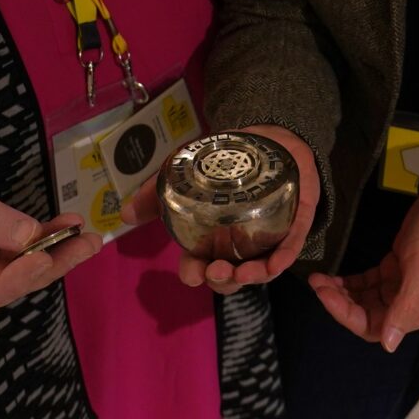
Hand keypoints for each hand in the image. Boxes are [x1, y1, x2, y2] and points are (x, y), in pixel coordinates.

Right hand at [0, 144, 97, 314]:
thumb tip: (30, 236)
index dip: (13, 281)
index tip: (43, 258)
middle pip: (5, 285)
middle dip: (47, 266)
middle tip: (86, 246)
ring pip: (16, 268)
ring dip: (52, 252)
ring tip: (85, 235)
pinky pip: (14, 247)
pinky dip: (39, 236)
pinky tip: (65, 224)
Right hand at [120, 123, 321, 295]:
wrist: (266, 137)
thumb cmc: (225, 163)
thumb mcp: (186, 175)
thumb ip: (156, 193)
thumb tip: (125, 214)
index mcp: (210, 238)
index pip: (199, 264)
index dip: (194, 274)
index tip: (190, 275)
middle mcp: (238, 244)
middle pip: (228, 276)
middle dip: (221, 281)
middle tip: (215, 272)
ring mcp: (266, 238)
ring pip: (259, 269)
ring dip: (250, 277)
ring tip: (242, 273)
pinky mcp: (293, 226)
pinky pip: (289, 249)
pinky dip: (281, 259)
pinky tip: (274, 264)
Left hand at [308, 189, 418, 351]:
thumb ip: (405, 308)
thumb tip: (388, 346)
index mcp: (418, 313)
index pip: (374, 327)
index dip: (346, 315)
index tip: (324, 294)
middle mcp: (407, 306)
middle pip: (365, 316)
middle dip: (339, 302)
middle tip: (317, 282)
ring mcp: (399, 289)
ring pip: (363, 300)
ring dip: (340, 292)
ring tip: (319, 278)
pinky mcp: (393, 272)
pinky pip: (366, 284)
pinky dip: (349, 282)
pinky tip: (333, 276)